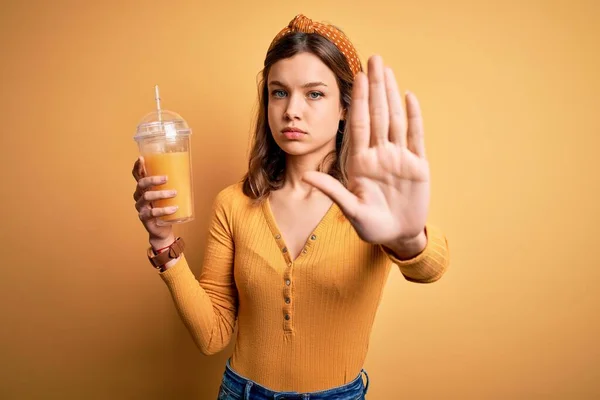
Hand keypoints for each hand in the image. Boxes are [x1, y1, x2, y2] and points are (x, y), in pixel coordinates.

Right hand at [132, 156, 177, 247]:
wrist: (163, 229)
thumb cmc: (165, 208)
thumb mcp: (167, 195)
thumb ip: (170, 185)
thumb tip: (186, 171)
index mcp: (143, 188)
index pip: (137, 175)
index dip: (137, 167)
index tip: (141, 158)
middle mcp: (139, 196)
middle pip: (141, 184)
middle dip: (153, 179)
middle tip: (166, 178)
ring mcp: (140, 207)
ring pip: (147, 197)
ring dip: (162, 194)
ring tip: (174, 193)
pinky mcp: (144, 218)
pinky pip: (152, 213)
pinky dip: (164, 210)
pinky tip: (174, 209)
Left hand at [302, 55, 429, 246]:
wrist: (397, 236)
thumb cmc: (371, 226)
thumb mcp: (351, 210)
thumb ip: (332, 191)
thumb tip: (307, 178)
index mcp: (361, 162)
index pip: (359, 125)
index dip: (359, 101)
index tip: (355, 77)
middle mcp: (379, 155)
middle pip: (378, 114)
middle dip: (375, 87)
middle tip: (373, 59)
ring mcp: (399, 158)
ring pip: (396, 119)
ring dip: (392, 94)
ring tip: (388, 70)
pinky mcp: (418, 166)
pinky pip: (415, 137)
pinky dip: (414, 117)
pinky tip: (409, 97)